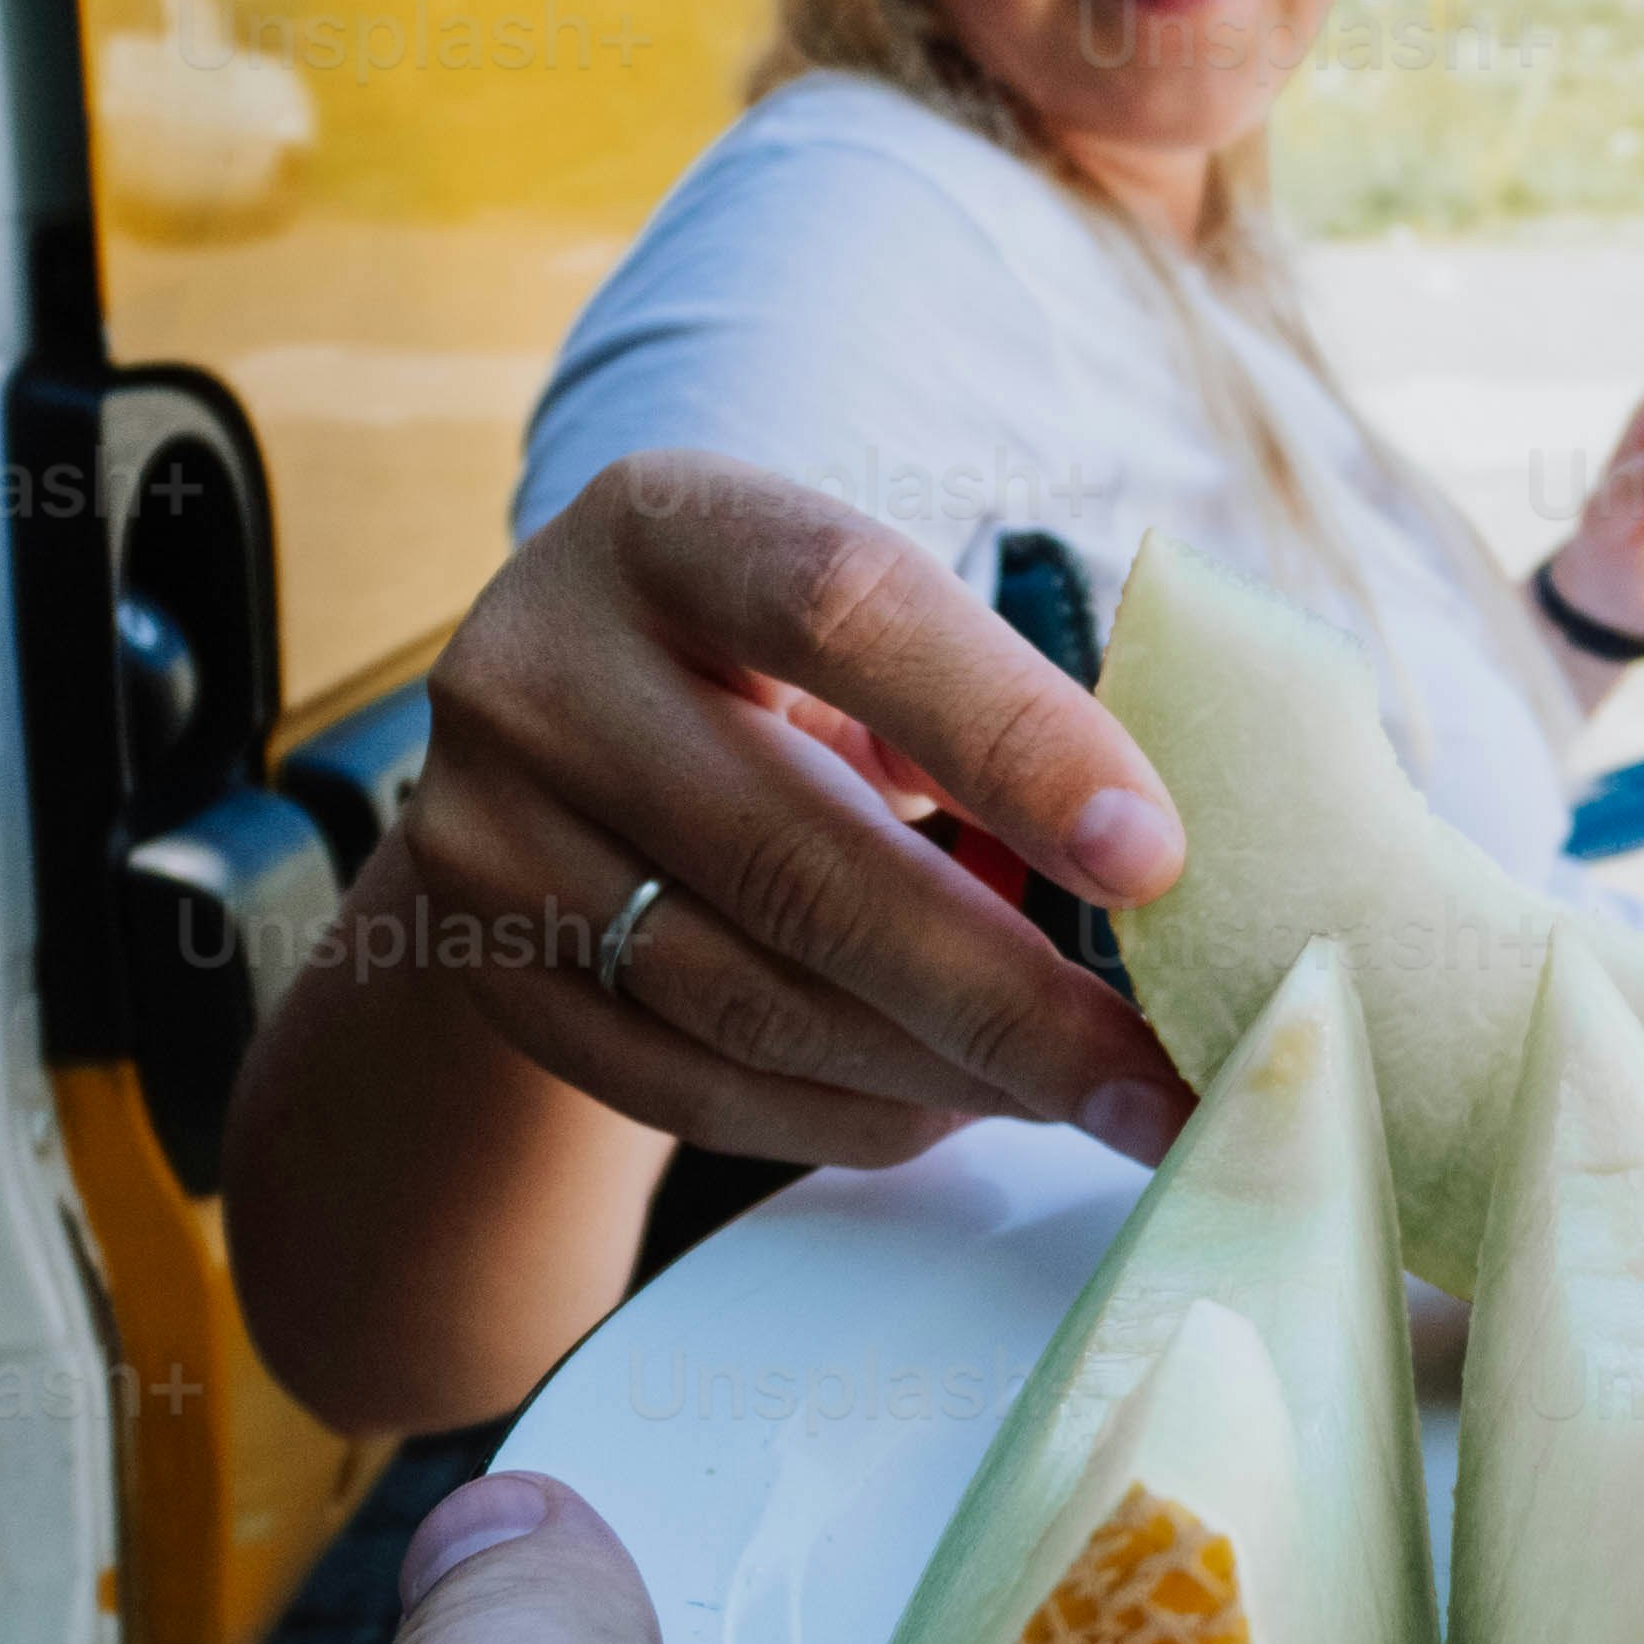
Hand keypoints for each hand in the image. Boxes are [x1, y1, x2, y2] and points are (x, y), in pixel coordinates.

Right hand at [376, 454, 1193, 1174]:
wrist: (542, 739)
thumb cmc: (764, 663)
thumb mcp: (843, 619)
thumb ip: (977, 699)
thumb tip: (1153, 873)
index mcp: (664, 529)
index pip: (846, 613)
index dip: (1011, 737)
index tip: (1156, 861)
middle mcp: (540, 672)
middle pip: (799, 864)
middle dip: (1009, 995)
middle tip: (1159, 1078)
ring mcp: (486, 835)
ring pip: (752, 1002)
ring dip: (947, 1074)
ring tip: (1084, 1097)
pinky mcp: (484, 975)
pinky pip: (694, 1090)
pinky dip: (851, 1115)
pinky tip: (956, 1107)